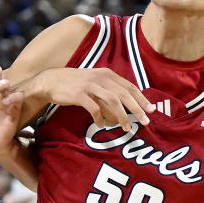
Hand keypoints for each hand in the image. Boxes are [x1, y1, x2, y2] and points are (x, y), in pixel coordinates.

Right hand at [32, 67, 152, 130]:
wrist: (52, 81)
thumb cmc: (77, 84)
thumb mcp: (96, 82)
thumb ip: (111, 90)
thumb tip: (127, 106)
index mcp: (108, 74)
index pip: (130, 87)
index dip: (142, 99)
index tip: (151, 110)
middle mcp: (101, 78)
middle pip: (124, 94)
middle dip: (137, 109)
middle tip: (145, 122)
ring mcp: (90, 85)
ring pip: (112, 101)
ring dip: (121, 116)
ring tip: (126, 128)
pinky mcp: (79, 94)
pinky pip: (93, 108)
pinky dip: (100, 118)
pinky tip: (101, 125)